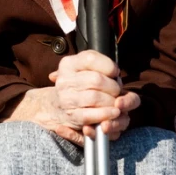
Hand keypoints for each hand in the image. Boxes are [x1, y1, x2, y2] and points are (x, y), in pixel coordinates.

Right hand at [4, 50, 129, 145]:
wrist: (58, 105)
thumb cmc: (79, 84)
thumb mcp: (85, 67)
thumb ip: (100, 64)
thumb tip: (114, 72)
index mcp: (68, 64)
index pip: (91, 59)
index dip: (109, 66)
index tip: (114, 73)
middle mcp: (64, 79)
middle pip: (96, 80)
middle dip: (113, 86)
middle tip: (117, 90)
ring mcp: (66, 98)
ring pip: (95, 98)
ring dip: (111, 101)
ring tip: (116, 101)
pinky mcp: (71, 115)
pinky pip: (91, 115)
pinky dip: (106, 114)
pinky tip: (114, 112)